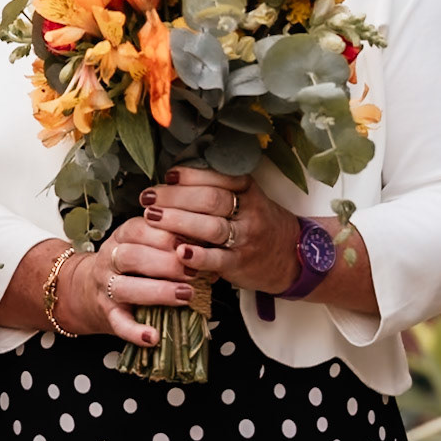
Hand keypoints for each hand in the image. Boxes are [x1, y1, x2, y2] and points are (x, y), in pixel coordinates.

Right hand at [54, 216, 195, 346]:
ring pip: (125, 288)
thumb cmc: (132, 265)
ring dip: (158, 292)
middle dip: (165, 263)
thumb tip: (210, 251)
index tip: (189, 242)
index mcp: (121, 237)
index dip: (164, 236)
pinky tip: (152, 337)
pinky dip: (135, 332)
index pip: (138, 230)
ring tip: (186, 296)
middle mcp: (110, 259)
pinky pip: (118, 324)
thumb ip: (172, 245)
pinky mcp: (107, 314)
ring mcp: (105, 287)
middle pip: (131, 257)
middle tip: (193, 271)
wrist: (89, 288)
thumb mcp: (146, 245)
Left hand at [141, 166, 300, 294]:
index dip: (189, 176)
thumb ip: (217, 187)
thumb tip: (172, 178)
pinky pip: (218, 259)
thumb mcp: (246, 197)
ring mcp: (246, 239)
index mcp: (248, 190)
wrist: (292, 256)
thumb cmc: (257, 223)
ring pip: (212, 227)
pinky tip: (178, 252)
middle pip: (209, 200)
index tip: (166, 177)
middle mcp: (249, 211)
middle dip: (174, 197)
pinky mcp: (240, 264)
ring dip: (178, 221)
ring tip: (152, 217)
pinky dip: (197, 256)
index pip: (216, 177)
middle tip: (148, 198)